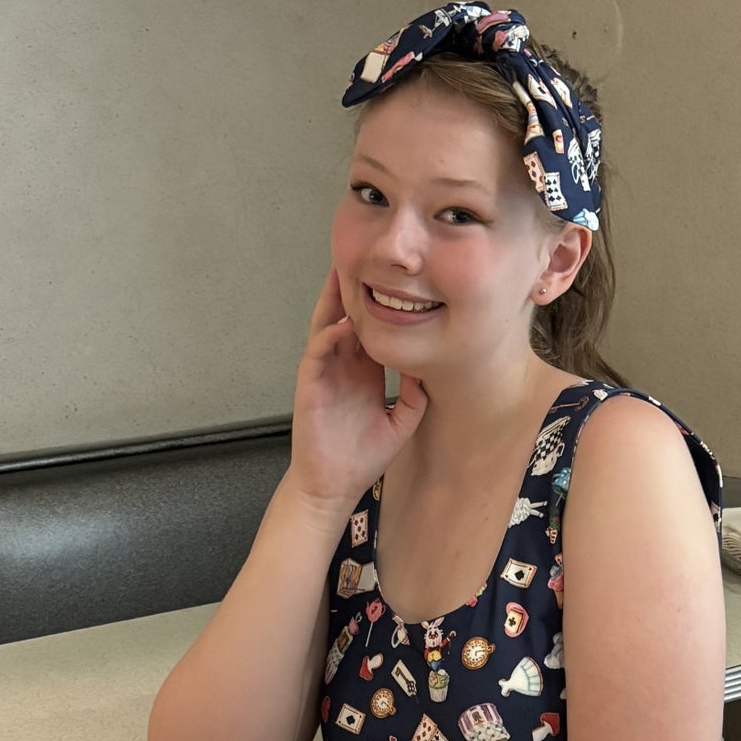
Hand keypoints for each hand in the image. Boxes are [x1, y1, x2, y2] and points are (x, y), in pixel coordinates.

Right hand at [289, 263, 430, 509]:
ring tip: (345, 268)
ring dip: (335, 298)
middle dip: (358, 286)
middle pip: (350, 315)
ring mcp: (325, 370)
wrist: (333, 485)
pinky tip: (342, 322)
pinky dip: (329, 335)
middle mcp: (344, 364)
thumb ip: (416, 395)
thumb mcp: (401, 422)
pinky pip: (317, 351)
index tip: (404, 279)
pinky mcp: (310, 383)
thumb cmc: (363, 457)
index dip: (386, 303)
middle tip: (370, 255)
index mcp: (365, 370)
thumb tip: (431, 367)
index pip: (374, 327)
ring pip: (329, 323)